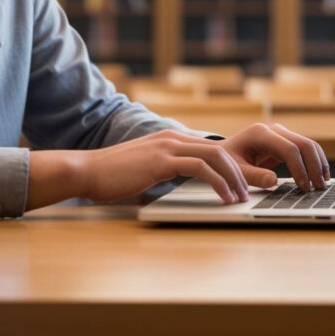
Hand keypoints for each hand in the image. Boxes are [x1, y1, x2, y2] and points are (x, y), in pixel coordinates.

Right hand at [72, 130, 250, 204]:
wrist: (86, 171)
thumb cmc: (111, 177)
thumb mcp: (144, 169)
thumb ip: (164, 171)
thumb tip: (179, 184)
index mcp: (170, 139)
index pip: (210, 149)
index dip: (230, 167)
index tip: (240, 185)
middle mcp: (172, 138)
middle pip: (219, 150)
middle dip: (239, 172)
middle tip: (248, 192)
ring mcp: (167, 147)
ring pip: (215, 157)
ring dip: (233, 178)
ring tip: (240, 197)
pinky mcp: (162, 161)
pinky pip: (200, 168)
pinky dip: (218, 183)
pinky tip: (224, 197)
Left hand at [220, 123, 330, 191]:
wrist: (224, 152)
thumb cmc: (227, 161)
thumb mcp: (236, 170)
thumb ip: (253, 176)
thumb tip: (274, 181)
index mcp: (260, 133)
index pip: (289, 149)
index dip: (299, 168)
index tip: (304, 186)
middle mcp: (274, 130)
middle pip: (303, 144)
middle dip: (314, 166)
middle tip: (319, 187)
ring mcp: (282, 134)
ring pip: (309, 145)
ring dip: (319, 164)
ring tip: (323, 183)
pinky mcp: (286, 141)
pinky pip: (306, 150)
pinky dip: (315, 162)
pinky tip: (320, 176)